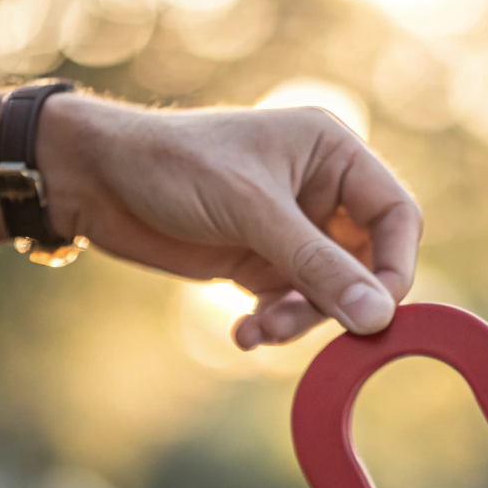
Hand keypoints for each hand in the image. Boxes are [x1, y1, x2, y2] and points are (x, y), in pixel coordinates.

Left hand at [0, 92, 421, 348]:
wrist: (91, 180)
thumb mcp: (251, 211)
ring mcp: (291, 231)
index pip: (396, 216)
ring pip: (329, 293)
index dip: (396, 266)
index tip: (378, 311)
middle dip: (338, 301)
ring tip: (261, 328)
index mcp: (332, 153)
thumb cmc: (171, 166)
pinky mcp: (260, 263)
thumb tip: (379, 317)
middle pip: (367, 263)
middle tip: (305, 324)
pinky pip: (290, 307)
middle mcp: (321, 191)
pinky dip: (273, 326)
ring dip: (301, 319)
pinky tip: (243, 333)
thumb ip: (318, 265)